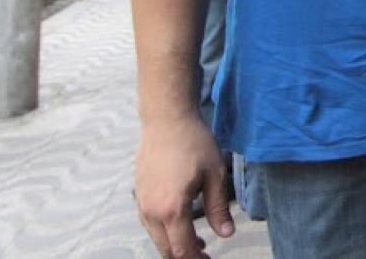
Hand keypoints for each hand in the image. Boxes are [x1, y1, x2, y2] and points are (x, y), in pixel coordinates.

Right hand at [136, 115, 233, 257]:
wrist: (166, 120)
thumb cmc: (193, 143)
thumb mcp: (215, 175)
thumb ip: (218, 208)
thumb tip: (227, 234)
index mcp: (171, 209)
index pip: (182, 249)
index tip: (210, 258)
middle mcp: (151, 211)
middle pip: (165, 249)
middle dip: (185, 257)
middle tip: (205, 255)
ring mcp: (142, 203)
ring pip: (156, 238)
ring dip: (174, 245)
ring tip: (198, 242)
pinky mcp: (138, 194)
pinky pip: (149, 223)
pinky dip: (164, 231)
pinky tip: (180, 224)